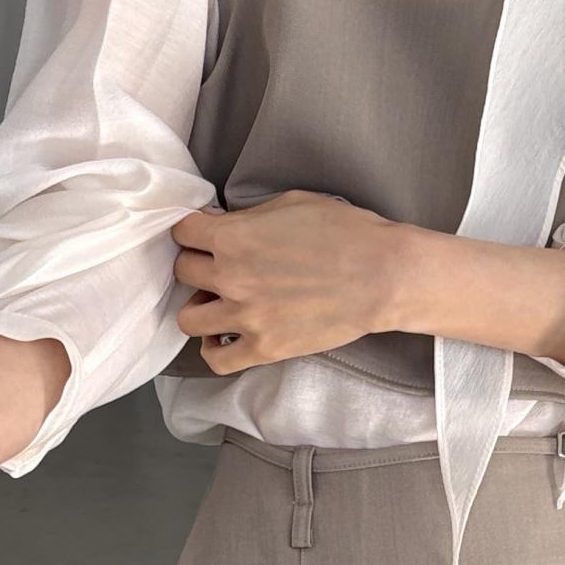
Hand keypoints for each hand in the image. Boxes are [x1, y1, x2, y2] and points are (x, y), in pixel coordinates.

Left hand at [172, 191, 403, 373]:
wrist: (382, 276)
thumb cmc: (345, 233)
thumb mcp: (291, 204)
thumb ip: (249, 217)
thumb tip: (223, 225)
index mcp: (233, 237)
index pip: (182, 232)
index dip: (193, 230)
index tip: (205, 234)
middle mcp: (230, 278)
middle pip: (183, 272)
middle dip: (198, 264)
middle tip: (217, 266)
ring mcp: (245, 318)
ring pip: (188, 318)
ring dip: (200, 307)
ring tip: (219, 302)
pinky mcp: (264, 349)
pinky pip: (216, 360)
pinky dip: (213, 349)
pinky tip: (224, 336)